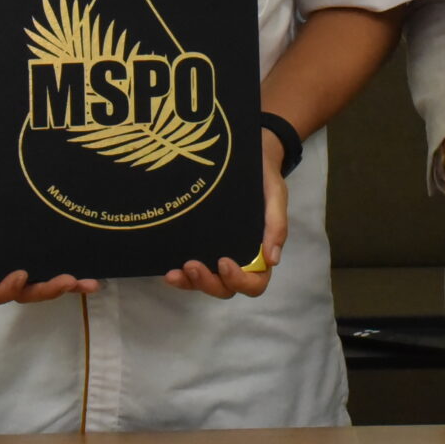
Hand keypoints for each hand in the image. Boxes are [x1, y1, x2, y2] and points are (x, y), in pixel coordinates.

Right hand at [0, 138, 98, 307]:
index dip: (4, 292)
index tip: (21, 274)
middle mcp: (1, 262)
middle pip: (21, 292)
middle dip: (44, 291)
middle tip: (66, 280)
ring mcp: (21, 253)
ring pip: (40, 283)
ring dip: (62, 287)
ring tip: (85, 282)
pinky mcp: (39, 240)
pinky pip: (53, 262)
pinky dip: (71, 273)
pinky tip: (90, 275)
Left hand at [166, 129, 290, 298]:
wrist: (247, 156)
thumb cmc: (263, 177)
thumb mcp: (275, 195)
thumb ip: (276, 225)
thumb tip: (273, 260)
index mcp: (261, 253)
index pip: (254, 282)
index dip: (240, 280)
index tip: (224, 262)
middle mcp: (240, 259)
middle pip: (226, 288)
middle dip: (208, 283)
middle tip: (192, 265)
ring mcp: (218, 254)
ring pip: (207, 283)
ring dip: (191, 283)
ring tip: (175, 272)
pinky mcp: (201, 245)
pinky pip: (192, 270)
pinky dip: (181, 276)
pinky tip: (168, 269)